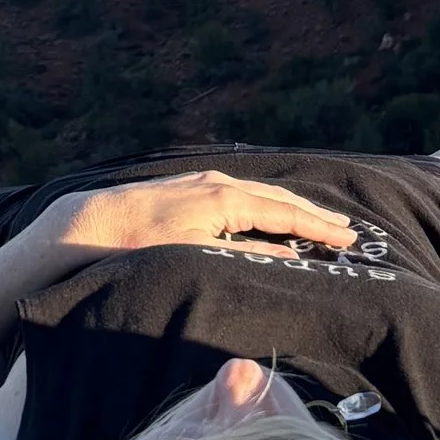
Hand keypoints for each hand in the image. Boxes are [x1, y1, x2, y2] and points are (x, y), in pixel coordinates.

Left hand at [51, 169, 360, 263]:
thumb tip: (290, 258)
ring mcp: (202, 181)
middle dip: (313, 214)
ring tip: (314, 221)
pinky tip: (265, 212)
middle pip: (278, 198)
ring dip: (289, 207)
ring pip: (259, 193)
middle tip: (346, 230)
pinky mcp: (188, 187)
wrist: (88, 223)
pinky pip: (240, 193)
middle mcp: (218, 182)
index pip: (286, 213)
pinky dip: (264, 203)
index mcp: (226, 198)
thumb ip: (244, 256)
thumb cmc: (140, 244)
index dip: (320, 227)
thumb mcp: (195, 255)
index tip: (350, 239)